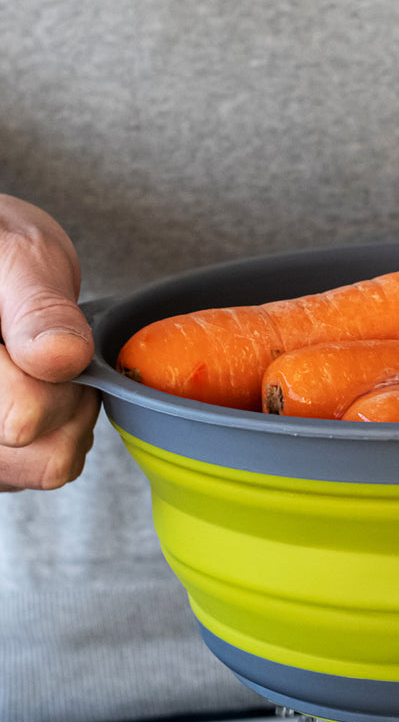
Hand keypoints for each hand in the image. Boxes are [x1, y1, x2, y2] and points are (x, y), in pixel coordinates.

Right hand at [0, 197, 98, 488]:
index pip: (22, 417)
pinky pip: (47, 469)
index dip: (54, 373)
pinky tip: (40, 388)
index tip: (46, 338)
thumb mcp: (21, 256)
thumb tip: (62, 356)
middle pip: (40, 454)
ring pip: (48, 468)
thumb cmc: (0, 252)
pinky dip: (59, 431)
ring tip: (47, 368)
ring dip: (68, 418)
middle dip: (66, 399)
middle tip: (52, 349)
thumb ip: (39, 307)